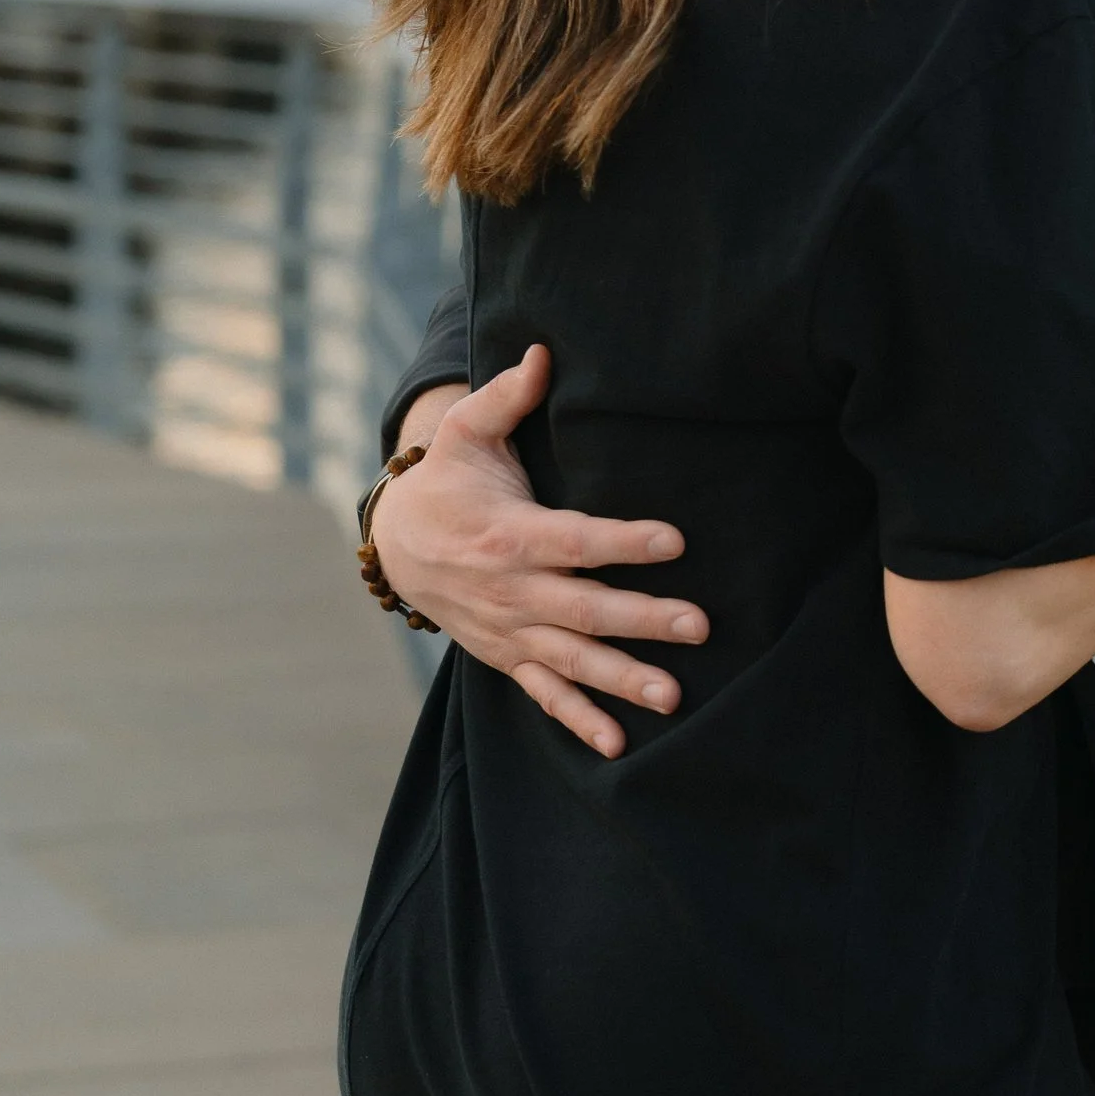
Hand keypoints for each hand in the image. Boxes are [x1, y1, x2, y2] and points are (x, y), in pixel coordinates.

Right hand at [368, 345, 709, 760]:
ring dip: (622, 679)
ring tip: (673, 695)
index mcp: (510, 532)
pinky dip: (578, 720)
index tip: (675, 540)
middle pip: (584, 607)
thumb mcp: (468, 431)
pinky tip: (618, 744)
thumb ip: (507, 397)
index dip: (625, 540)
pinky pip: (544, 694)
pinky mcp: (507, 656)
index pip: (577, 538)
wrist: (394, 544)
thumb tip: (543, 352)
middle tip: (700, 625)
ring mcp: (510, 629)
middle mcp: (511, 589)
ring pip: (572, 659)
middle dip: (643, 619)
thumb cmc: (448, 480)